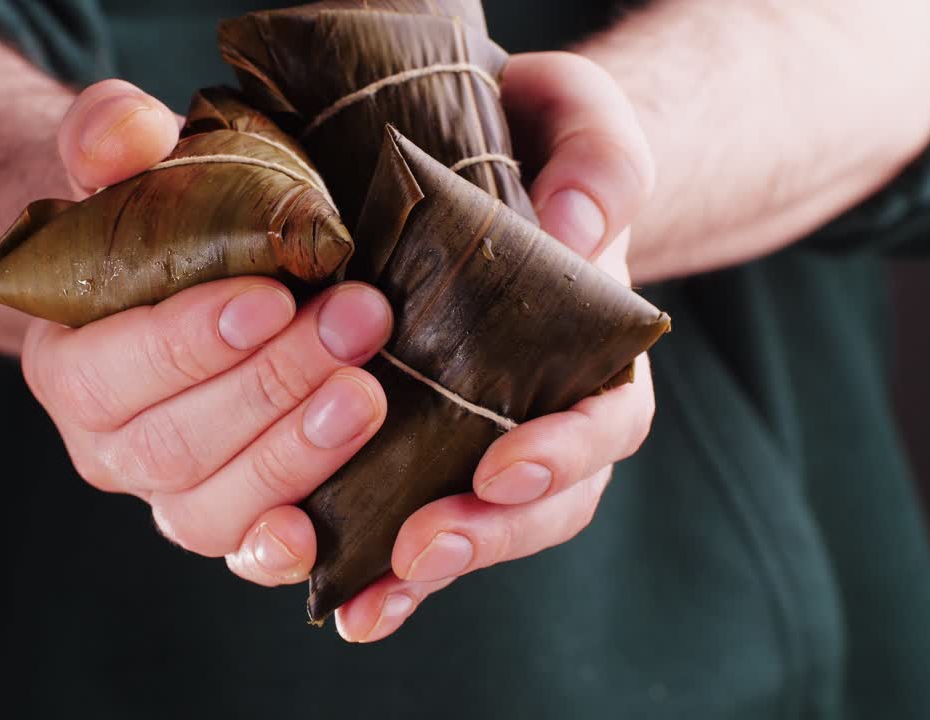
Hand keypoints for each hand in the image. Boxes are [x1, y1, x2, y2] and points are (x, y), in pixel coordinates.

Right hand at [23, 80, 393, 586]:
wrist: (179, 279)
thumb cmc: (158, 219)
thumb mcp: (125, 166)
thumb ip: (109, 140)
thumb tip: (129, 132)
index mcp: (68, 364)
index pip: (110, 371)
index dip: (188, 342)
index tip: (270, 297)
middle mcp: (107, 447)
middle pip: (174, 443)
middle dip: (271, 386)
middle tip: (358, 321)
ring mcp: (168, 495)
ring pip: (213, 510)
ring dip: (295, 457)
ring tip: (368, 395)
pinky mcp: (230, 523)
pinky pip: (247, 556)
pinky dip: (284, 553)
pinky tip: (328, 531)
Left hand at [333, 52, 658, 641]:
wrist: (475, 155)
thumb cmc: (533, 137)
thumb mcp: (579, 120)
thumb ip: (600, 163)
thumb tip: (576, 231)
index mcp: (596, 350)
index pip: (607, 423)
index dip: (564, 453)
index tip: (506, 462)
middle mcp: (540, 409)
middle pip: (538, 504)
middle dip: (485, 533)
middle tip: (424, 547)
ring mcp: (469, 432)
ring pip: (464, 526)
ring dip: (415, 569)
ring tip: (364, 595)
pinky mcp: (399, 439)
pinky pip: (390, 513)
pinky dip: (361, 558)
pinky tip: (323, 585)